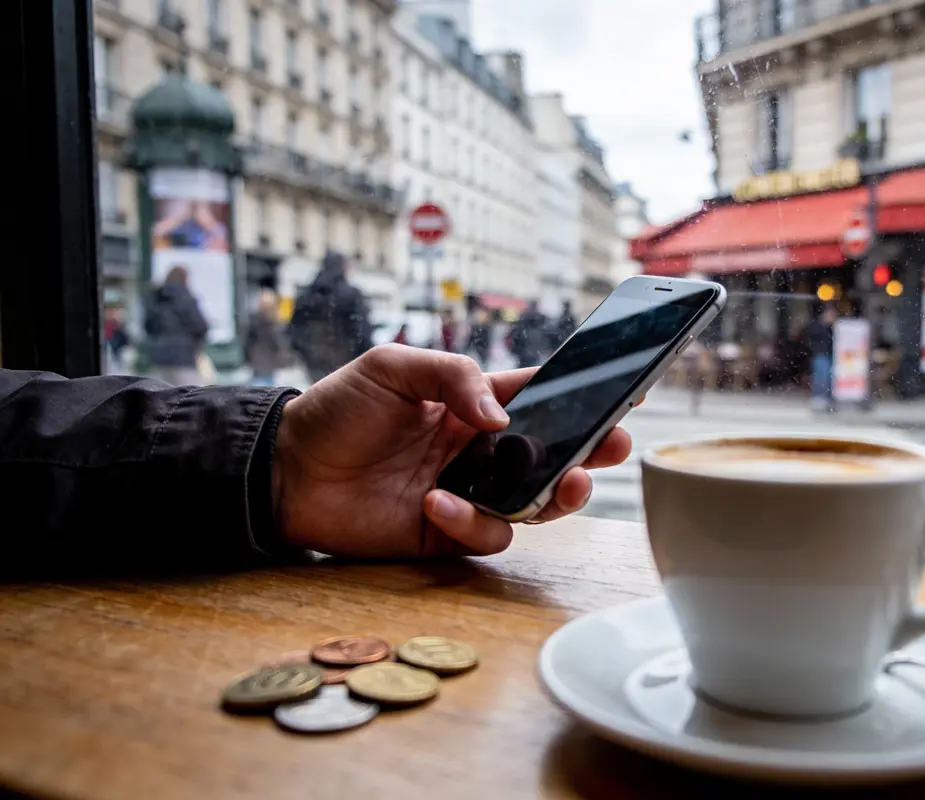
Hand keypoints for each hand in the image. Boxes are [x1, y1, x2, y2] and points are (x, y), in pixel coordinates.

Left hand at [271, 345, 632, 557]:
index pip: (541, 397)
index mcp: (473, 405)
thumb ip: (454, 376)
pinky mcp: (445, 534)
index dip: (584, 396)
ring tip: (560, 484)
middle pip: (553, 454)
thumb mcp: (392, 367)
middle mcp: (480, 451)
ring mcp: (467, 494)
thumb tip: (505, 417)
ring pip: (534, 503)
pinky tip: (436, 503)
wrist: (283, 469)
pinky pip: (484, 535)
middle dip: (591, 452)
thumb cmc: (337, 408)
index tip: (628, 393)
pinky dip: (471, 522)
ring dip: (552, 496)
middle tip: (614, 447)